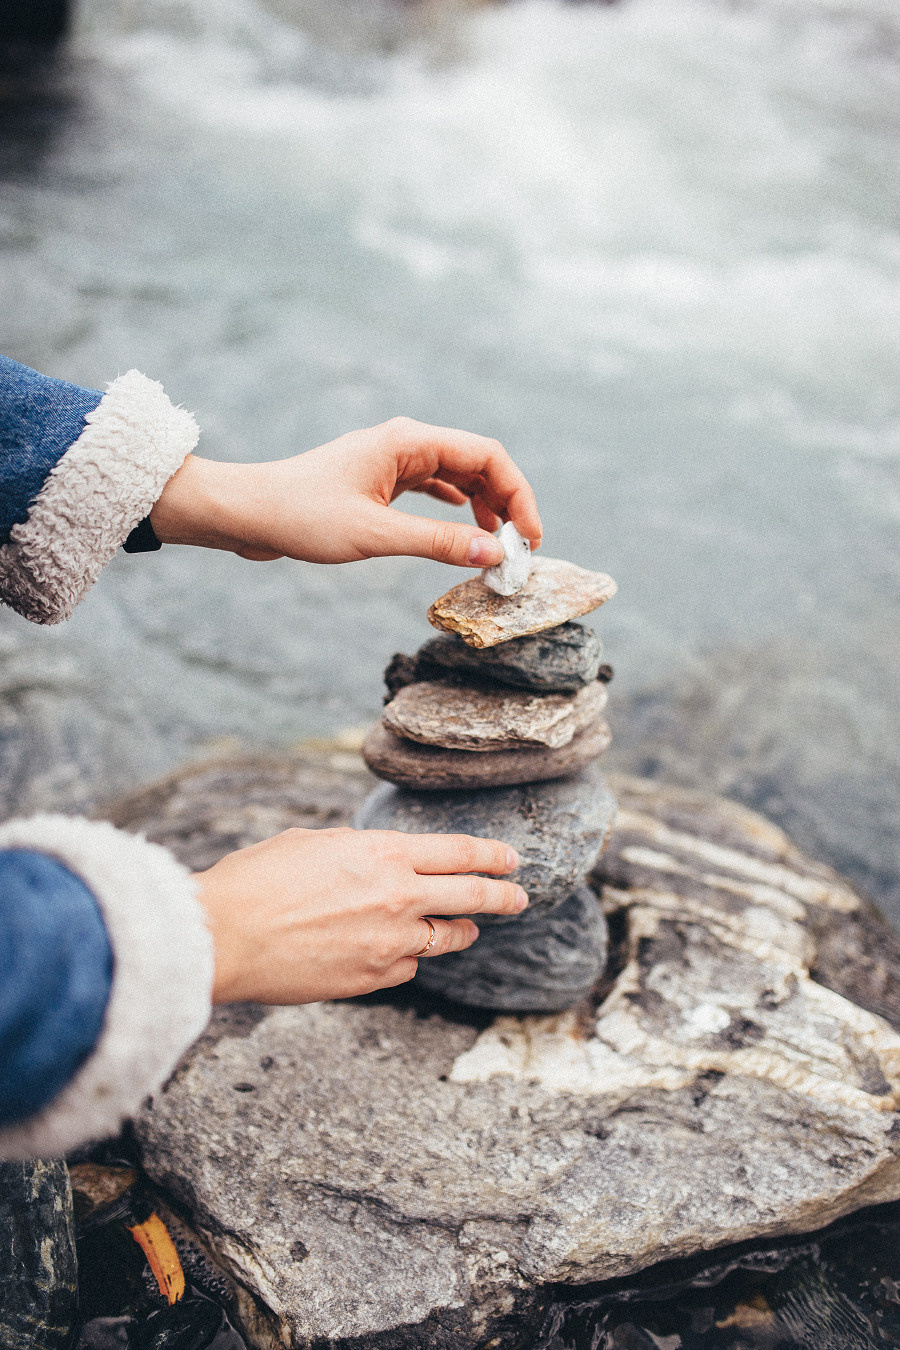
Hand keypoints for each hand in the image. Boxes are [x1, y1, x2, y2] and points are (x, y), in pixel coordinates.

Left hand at [150, 417, 541, 567]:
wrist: (245, 513)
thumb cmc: (301, 517)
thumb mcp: (375, 535)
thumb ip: (438, 544)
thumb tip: (494, 554)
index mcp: (409, 441)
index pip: (488, 456)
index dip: (520, 494)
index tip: (530, 537)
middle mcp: (405, 443)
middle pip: (478, 464)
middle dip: (506, 503)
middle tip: (519, 550)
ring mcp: (391, 461)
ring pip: (457, 476)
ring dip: (483, 508)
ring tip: (496, 547)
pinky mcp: (378, 481)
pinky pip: (433, 486)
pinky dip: (456, 508)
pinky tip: (466, 527)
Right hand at [195, 826, 527, 1003]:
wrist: (225, 936)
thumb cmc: (257, 880)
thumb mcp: (315, 845)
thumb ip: (359, 854)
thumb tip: (377, 863)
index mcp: (384, 852)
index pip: (459, 852)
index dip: (492, 855)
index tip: (511, 859)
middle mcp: (398, 896)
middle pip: (471, 897)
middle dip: (502, 897)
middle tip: (519, 897)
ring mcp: (389, 942)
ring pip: (446, 938)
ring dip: (461, 932)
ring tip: (468, 930)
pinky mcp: (372, 979)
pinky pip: (408, 967)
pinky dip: (409, 957)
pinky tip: (402, 952)